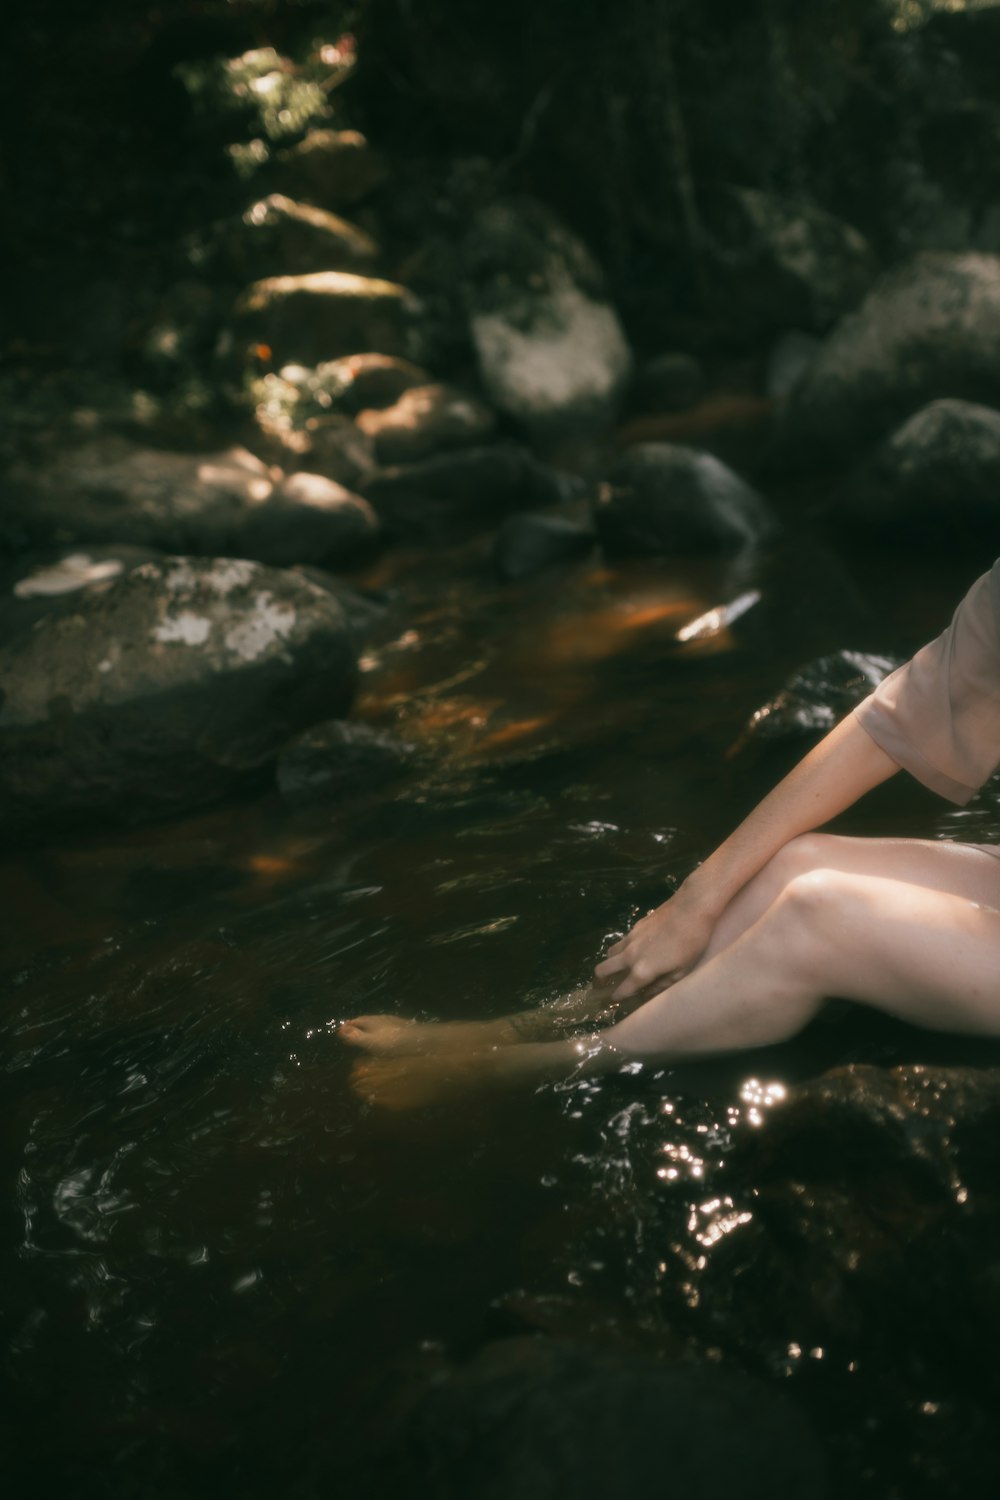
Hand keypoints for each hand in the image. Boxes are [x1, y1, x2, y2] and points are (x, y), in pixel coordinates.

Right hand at [595, 893, 714, 998]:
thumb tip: (648, 994)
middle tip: (603, 987)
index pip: (621, 990)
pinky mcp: (635, 926)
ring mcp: (630, 938)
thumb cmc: (692, 942)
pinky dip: (621, 950)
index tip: (614, 1002)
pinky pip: (621, 942)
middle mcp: (630, 955)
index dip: (616, 998)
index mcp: (642, 970)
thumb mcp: (682, 970)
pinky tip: (635, 950)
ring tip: (618, 969)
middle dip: (600, 981)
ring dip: (610, 963)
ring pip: (609, 954)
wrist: (691, 907)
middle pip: (602, 970)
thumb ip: (662, 985)